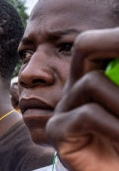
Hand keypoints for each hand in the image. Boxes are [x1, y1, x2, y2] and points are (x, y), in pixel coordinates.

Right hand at [46, 27, 118, 170]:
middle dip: (113, 41)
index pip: (100, 44)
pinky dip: (114, 125)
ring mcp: (64, 109)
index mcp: (98, 77)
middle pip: (84, 46)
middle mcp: (77, 89)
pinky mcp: (59, 133)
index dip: (115, 37)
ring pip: (91, 81)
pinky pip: (86, 115)